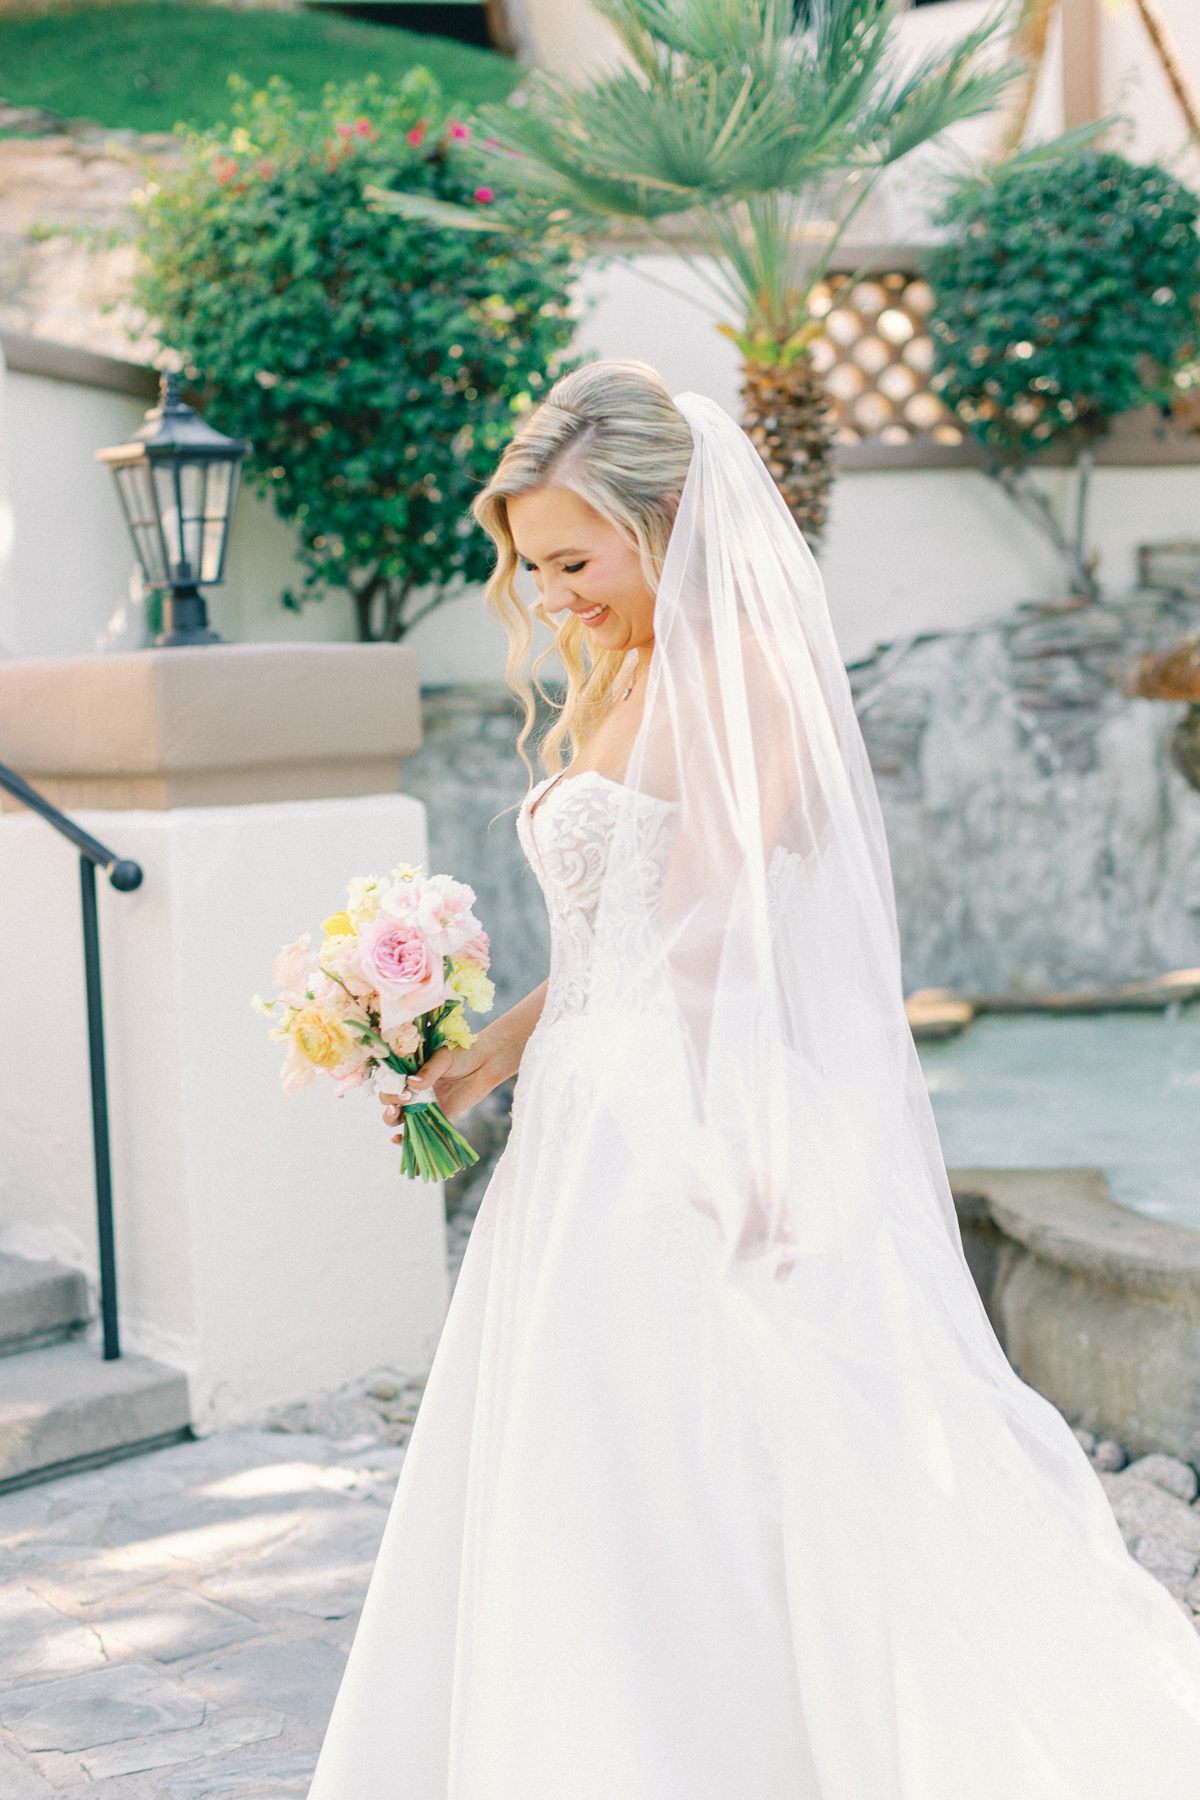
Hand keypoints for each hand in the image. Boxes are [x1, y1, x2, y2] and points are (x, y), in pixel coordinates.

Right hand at [379, 1040, 493, 1141]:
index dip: (389, 1087)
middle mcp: (412, 1088)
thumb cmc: (463, 1053)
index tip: (402, 1089)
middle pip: (390, 1100)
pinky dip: (406, 1138)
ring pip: (399, 1116)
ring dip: (392, 1119)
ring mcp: (422, 1103)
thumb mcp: (444, 1057)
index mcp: (409, 1070)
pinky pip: (419, 1128)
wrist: (486, 1063)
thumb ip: (429, 1071)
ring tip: (396, 1114)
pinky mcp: (436, 1115)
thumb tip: (412, 1084)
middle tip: (405, 1100)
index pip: (389, 1081)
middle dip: (391, 1102)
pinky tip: (398, 1140)